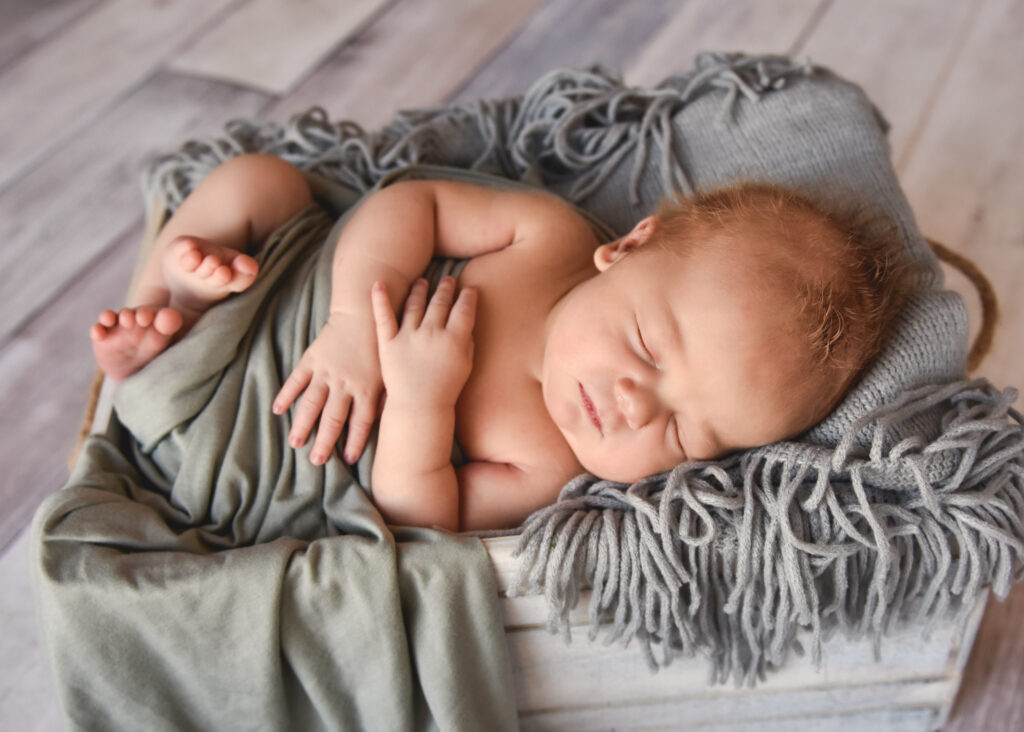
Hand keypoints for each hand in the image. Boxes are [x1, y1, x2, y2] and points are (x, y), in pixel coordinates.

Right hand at [273, 311, 381, 464]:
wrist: (364, 312)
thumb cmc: (380, 344)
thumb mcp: (389, 371)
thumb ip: (386, 397)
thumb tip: (389, 420)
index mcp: (367, 388)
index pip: (360, 422)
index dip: (355, 442)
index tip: (350, 460)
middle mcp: (346, 384)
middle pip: (333, 419)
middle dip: (324, 442)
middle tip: (316, 461)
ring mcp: (327, 372)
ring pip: (311, 404)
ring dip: (302, 425)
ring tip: (295, 443)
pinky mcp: (312, 359)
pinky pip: (296, 380)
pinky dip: (286, 395)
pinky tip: (278, 410)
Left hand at [371, 277, 476, 409]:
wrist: (418, 408)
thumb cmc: (445, 390)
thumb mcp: (465, 366)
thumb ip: (466, 343)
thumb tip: (465, 324)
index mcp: (454, 339)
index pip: (464, 309)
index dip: (468, 297)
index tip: (469, 290)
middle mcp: (432, 333)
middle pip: (440, 302)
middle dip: (446, 288)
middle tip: (448, 280)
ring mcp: (408, 336)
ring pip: (415, 304)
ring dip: (420, 289)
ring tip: (422, 282)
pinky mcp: (388, 343)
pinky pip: (384, 316)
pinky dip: (380, 299)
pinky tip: (378, 283)